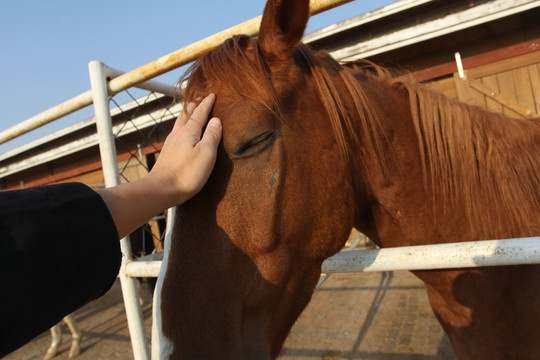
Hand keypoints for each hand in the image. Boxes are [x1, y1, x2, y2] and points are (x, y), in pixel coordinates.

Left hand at [97, 94, 221, 238]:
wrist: (161, 190)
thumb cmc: (187, 173)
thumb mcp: (207, 153)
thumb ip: (212, 135)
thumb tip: (216, 120)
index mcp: (189, 131)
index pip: (200, 112)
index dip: (207, 103)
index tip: (212, 94)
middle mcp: (178, 134)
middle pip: (186, 114)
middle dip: (194, 105)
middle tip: (200, 98)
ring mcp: (170, 144)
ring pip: (180, 123)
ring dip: (187, 115)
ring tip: (191, 112)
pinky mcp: (167, 154)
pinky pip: (176, 134)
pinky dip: (182, 127)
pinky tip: (182, 134)